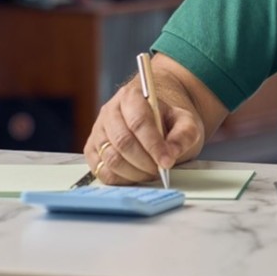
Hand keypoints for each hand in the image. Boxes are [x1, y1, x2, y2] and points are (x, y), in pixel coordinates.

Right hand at [83, 72, 205, 184]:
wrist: (155, 121)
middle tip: (161, 169)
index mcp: (131, 96)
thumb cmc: (167, 121)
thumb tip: (172, 153)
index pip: (138, 121)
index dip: (153, 144)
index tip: (167, 161)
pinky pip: (102, 171)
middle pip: (122, 141)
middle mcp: (110, 111)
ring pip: (111, 158)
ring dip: (134, 172)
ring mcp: (98, 131)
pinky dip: (121, 179)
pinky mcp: (92, 151)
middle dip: (145, 161)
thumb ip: (184, 134)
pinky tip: (137, 175)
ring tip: (151, 172)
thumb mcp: (184, 122)